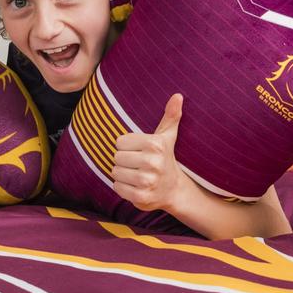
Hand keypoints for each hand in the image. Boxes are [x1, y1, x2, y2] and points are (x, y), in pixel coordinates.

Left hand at [111, 94, 187, 212]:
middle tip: (137, 164)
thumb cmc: (165, 158)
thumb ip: (170, 116)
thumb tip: (178, 95)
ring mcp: (147, 181)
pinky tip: (135, 185)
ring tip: (136, 174)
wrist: (174, 190)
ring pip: (115, 172)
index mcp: (155, 144)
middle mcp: (152, 163)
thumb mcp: (167, 136)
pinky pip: (117, 187)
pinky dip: (122, 187)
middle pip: (116, 157)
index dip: (126, 146)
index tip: (138, 151)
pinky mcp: (141, 197)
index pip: (120, 141)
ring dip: (122, 174)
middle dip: (124, 160)